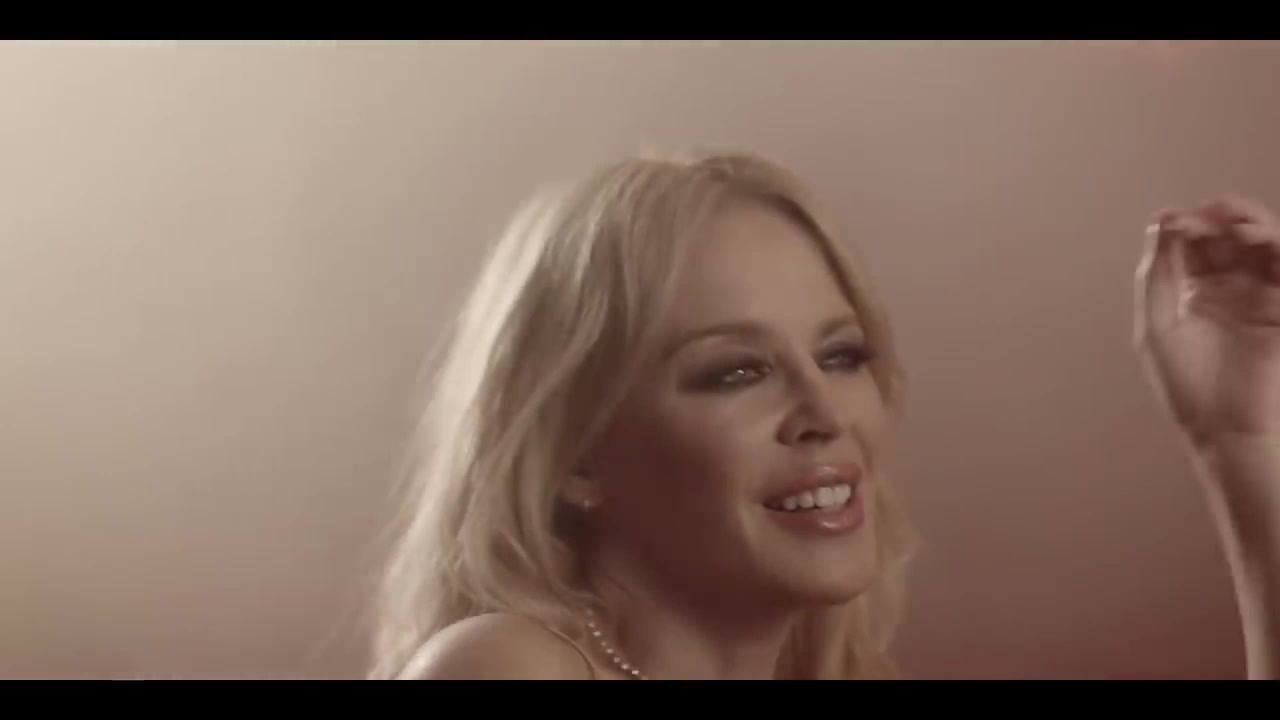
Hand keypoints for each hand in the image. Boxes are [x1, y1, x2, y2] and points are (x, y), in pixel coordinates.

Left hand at [1135, 195, 1279, 445]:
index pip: (1192, 245)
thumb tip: (1160, 222)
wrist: (1225, 427)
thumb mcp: (1158, 324)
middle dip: (1217, 216)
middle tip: (1202, 214)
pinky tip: (1250, 238)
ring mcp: (1259, 296)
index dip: (1183, 225)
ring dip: (1247, 222)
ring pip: (1262, 243)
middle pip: (1229, 236)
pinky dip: (1273, 243)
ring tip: (1228, 221)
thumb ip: (1157, 274)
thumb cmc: (1188, 386)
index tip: (1171, 218)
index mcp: (1194, 293)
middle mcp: (1228, 290)